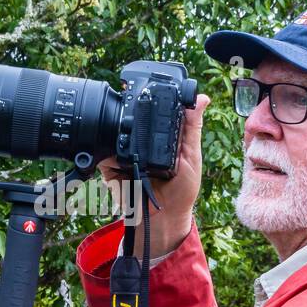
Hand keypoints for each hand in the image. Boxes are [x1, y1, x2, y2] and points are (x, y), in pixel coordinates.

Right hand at [99, 93, 209, 256]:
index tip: (151, 88)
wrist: (164, 218)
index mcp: (158, 136)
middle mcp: (139, 142)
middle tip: (143, 125)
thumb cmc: (182, 190)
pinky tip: (123, 161)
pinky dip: (110, 156)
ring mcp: (122, 154)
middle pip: (128, 120)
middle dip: (131, 117)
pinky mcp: (110, 167)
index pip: (151, 112)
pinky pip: (104, 155)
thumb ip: (192, 127)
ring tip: (137, 152)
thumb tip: (202, 98)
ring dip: (121, 136)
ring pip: (114, 135)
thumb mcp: (192, 155)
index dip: (149, 100)